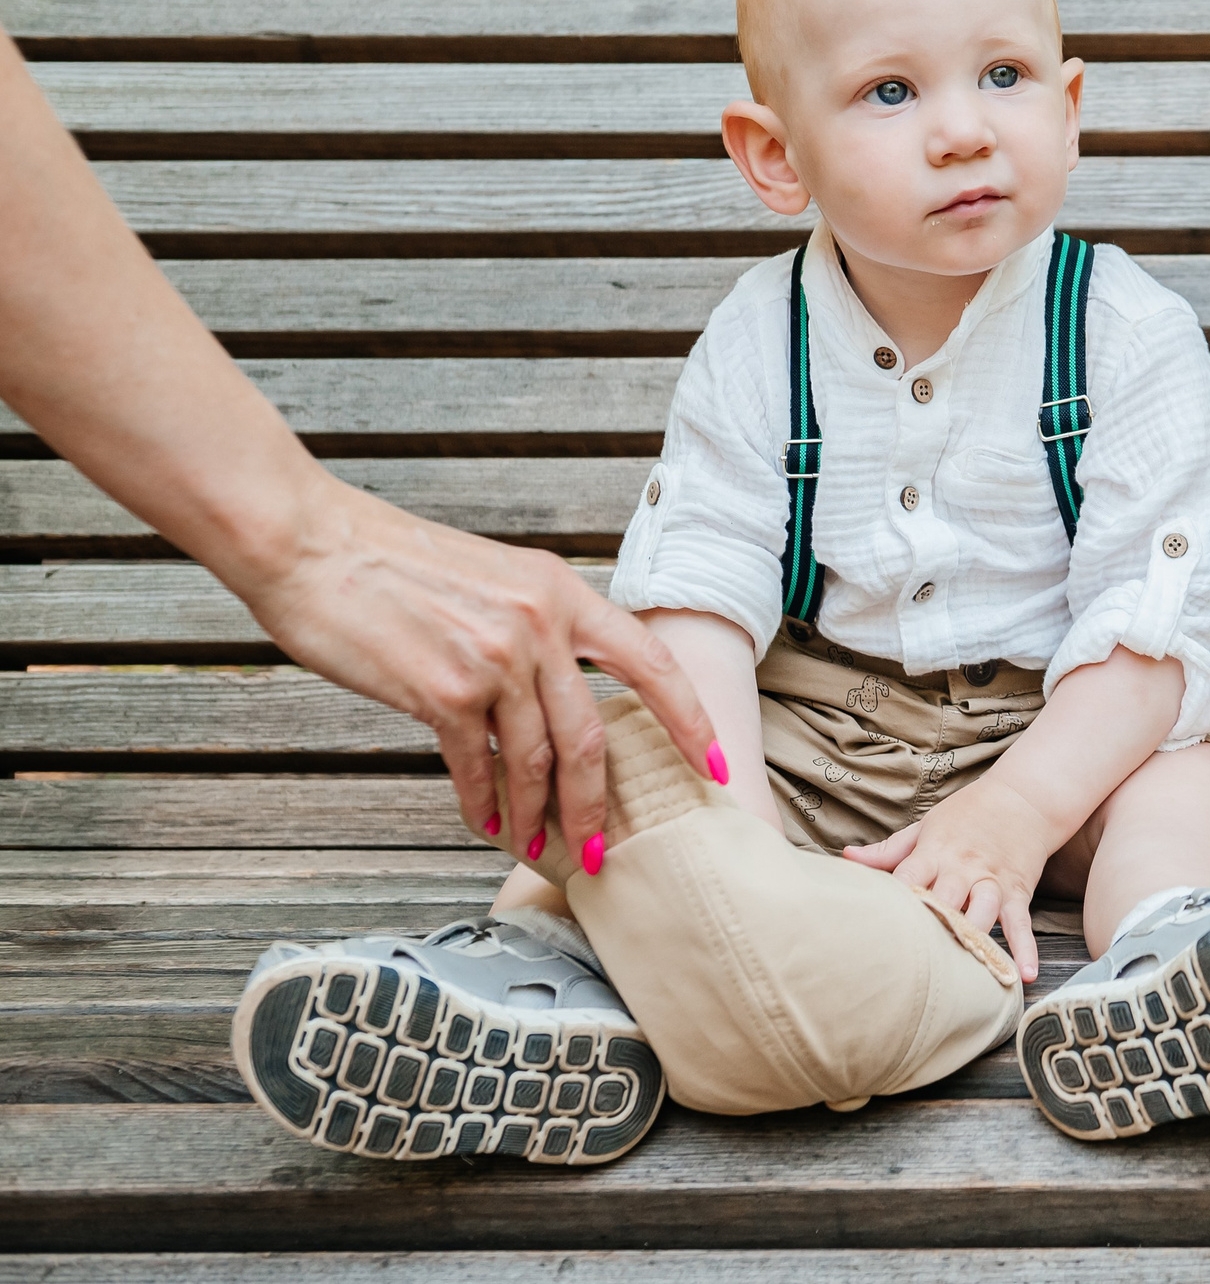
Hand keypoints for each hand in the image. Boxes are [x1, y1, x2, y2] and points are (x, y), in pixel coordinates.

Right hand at [246, 480, 720, 866]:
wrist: (312, 544)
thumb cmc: (393, 563)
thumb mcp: (495, 579)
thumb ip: (536, 625)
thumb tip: (556, 689)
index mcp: (562, 591)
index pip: (652, 662)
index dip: (689, 720)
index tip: (712, 765)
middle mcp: (541, 623)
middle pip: (594, 737)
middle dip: (599, 804)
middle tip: (603, 849)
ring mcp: (495, 658)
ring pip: (538, 761)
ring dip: (539, 815)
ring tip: (536, 845)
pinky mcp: (444, 691)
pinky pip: (478, 764)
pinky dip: (483, 800)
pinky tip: (485, 820)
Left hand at [842, 776, 1053, 981]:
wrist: (1024, 797)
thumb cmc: (968, 813)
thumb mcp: (926, 825)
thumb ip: (889, 849)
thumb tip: (848, 857)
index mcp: (935, 851)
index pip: (910, 876)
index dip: (896, 899)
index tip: (880, 924)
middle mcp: (964, 867)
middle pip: (945, 899)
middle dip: (932, 926)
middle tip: (915, 958)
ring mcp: (992, 881)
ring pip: (982, 911)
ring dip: (972, 937)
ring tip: (961, 969)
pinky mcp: (1018, 891)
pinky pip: (1020, 923)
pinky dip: (1025, 948)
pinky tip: (1025, 973)